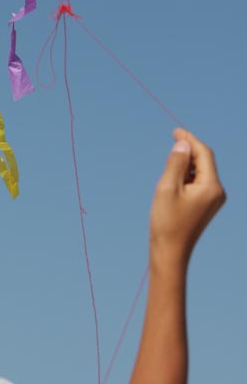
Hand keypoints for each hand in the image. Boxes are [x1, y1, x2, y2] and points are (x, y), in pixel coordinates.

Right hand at [150, 129, 225, 264]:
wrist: (170, 252)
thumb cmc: (167, 221)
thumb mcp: (167, 187)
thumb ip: (176, 163)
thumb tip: (184, 144)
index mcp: (212, 186)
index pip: (204, 154)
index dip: (190, 140)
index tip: (175, 131)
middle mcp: (217, 192)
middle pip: (204, 162)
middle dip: (188, 152)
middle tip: (170, 145)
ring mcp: (213, 200)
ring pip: (200, 172)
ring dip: (184, 166)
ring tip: (166, 178)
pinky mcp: (206, 205)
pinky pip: (198, 183)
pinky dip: (185, 177)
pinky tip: (172, 184)